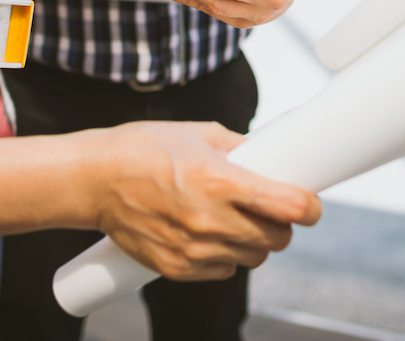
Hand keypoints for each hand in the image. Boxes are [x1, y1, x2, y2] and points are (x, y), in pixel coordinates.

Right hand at [92, 121, 321, 280]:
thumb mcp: (198, 133)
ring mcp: (193, 249)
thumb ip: (238, 147)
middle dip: (281, 225)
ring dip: (253, 242)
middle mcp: (210, 220)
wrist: (94, 179)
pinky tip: (209, 234)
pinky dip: (224, 256)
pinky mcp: (176, 268)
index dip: (309, 208)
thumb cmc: (142, 149)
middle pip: (277, 239)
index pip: (289, 207)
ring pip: (252, 259)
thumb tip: (266, 156)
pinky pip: (222, 271)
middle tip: (269, 209)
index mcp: (219, 181)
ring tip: (233, 220)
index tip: (311, 205)